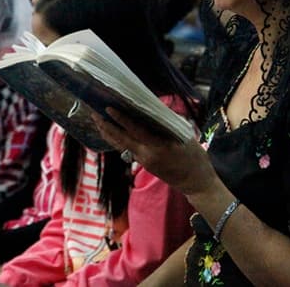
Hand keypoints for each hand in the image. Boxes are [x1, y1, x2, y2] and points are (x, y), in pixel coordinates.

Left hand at [92, 107, 218, 197]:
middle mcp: (146, 155)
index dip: (121, 119)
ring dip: (108, 133)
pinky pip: (127, 149)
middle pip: (121, 140)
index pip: (135, 131)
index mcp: (158, 147)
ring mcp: (143, 161)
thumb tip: (155, 108)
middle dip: (106, 126)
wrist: (195, 182)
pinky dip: (118, 139)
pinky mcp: (143, 164)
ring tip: (97, 121)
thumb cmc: (194, 157)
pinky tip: (112, 132)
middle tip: (94, 113)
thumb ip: (170, 122)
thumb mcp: (186, 137)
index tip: (109, 108)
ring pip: (121, 146)